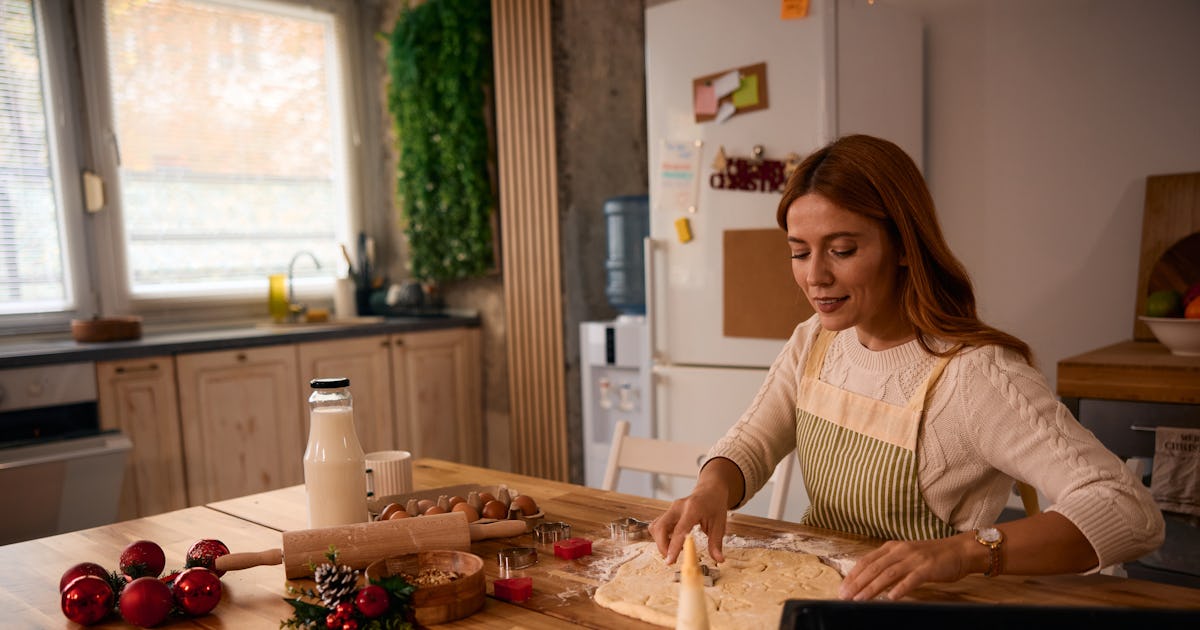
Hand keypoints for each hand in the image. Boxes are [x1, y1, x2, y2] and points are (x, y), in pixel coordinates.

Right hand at [649, 485, 730, 564]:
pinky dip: (661, 537)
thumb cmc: (715, 505)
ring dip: (660, 542)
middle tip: (671, 559)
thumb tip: (719, 559)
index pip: (679, 530)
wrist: (710, 490)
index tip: (670, 561)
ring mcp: (671, 509)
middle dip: (662, 546)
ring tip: (673, 550)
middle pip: (660, 527)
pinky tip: (672, 541)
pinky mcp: (668, 512)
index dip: (673, 547)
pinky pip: (657, 525)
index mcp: (692, 509)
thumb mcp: (720, 524)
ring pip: (656, 527)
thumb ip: (716, 543)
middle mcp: (678, 507)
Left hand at [838, 534, 975, 600]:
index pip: (866, 561)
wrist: (959, 551)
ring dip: (872, 588)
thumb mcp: (906, 557)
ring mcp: (913, 559)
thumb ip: (889, 566)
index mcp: (892, 547)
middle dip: (857, 583)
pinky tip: (891, 598)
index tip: (842, 588)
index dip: (853, 575)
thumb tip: (869, 581)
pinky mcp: (927, 568)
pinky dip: (900, 588)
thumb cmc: (932, 557)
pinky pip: (911, 579)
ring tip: (860, 600)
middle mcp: (900, 550)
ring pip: (887, 574)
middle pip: (873, 568)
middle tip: (845, 596)